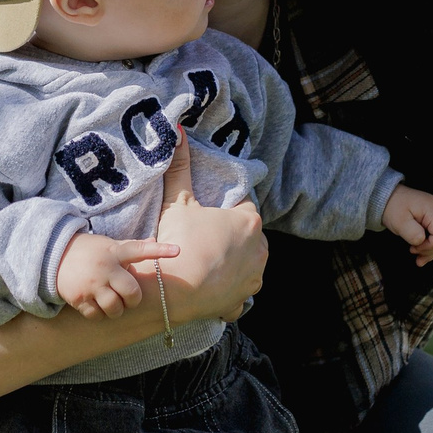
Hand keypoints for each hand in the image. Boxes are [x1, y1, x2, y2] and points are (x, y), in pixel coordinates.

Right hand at [55, 230, 181, 319]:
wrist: (53, 256)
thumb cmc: (89, 251)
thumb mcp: (109, 244)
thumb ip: (130, 247)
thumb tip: (154, 240)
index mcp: (115, 252)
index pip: (141, 250)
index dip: (160, 251)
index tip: (178, 250)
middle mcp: (105, 268)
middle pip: (131, 292)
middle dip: (133, 300)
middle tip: (128, 298)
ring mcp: (91, 284)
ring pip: (115, 308)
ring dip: (117, 310)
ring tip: (112, 303)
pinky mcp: (79, 298)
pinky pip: (97, 315)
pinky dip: (99, 314)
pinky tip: (96, 305)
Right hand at [153, 128, 265, 321]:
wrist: (171, 291)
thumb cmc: (179, 242)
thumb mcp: (177, 202)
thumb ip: (180, 167)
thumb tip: (178, 131)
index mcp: (249, 222)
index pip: (243, 207)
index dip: (225, 209)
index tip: (208, 215)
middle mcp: (260, 249)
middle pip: (248, 235)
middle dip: (232, 235)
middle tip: (204, 237)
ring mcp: (253, 278)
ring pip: (248, 264)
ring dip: (234, 262)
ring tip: (207, 261)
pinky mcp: (242, 301)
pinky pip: (239, 292)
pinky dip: (228, 289)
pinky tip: (212, 286)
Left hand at [382, 184, 432, 265]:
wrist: (384, 196)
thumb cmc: (391, 207)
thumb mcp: (399, 223)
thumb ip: (413, 234)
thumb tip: (421, 242)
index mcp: (431, 209)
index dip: (431, 245)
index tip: (414, 249)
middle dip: (431, 250)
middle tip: (417, 259)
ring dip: (431, 250)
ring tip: (420, 261)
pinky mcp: (430, 217)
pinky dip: (432, 244)